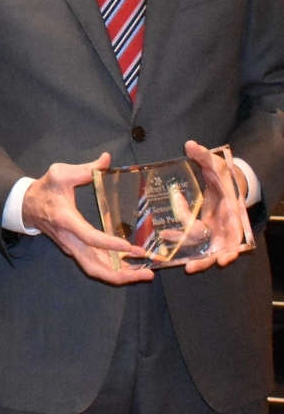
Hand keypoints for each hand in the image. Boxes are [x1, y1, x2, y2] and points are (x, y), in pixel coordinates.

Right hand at [22, 153, 153, 284]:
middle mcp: (69, 239)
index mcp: (66, 219)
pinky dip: (113, 269)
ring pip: (95, 269)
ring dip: (120, 275)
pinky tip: (132, 266)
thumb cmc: (45, 189)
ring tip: (145, 273)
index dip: (109, 244)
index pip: (89, 237)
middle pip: (93, 266)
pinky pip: (94, 265)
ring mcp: (71, 247)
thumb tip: (107, 159)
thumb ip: (85, 169)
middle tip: (147, 272)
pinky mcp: (75, 250)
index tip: (131, 247)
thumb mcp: (60, 173)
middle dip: (120, 273)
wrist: (26, 205)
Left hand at [182, 140, 247, 273]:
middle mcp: (227, 223)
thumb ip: (203, 155)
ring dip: (201, 259)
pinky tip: (178, 252)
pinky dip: (192, 248)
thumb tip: (190, 145)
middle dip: (209, 259)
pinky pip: (201, 243)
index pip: (235, 233)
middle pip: (223, 248)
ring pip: (212, 249)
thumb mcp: (215, 164)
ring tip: (187, 268)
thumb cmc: (223, 174)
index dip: (231, 248)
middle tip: (193, 268)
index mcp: (232, 210)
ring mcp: (218, 228)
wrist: (228, 182)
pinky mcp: (208, 229)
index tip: (224, 259)